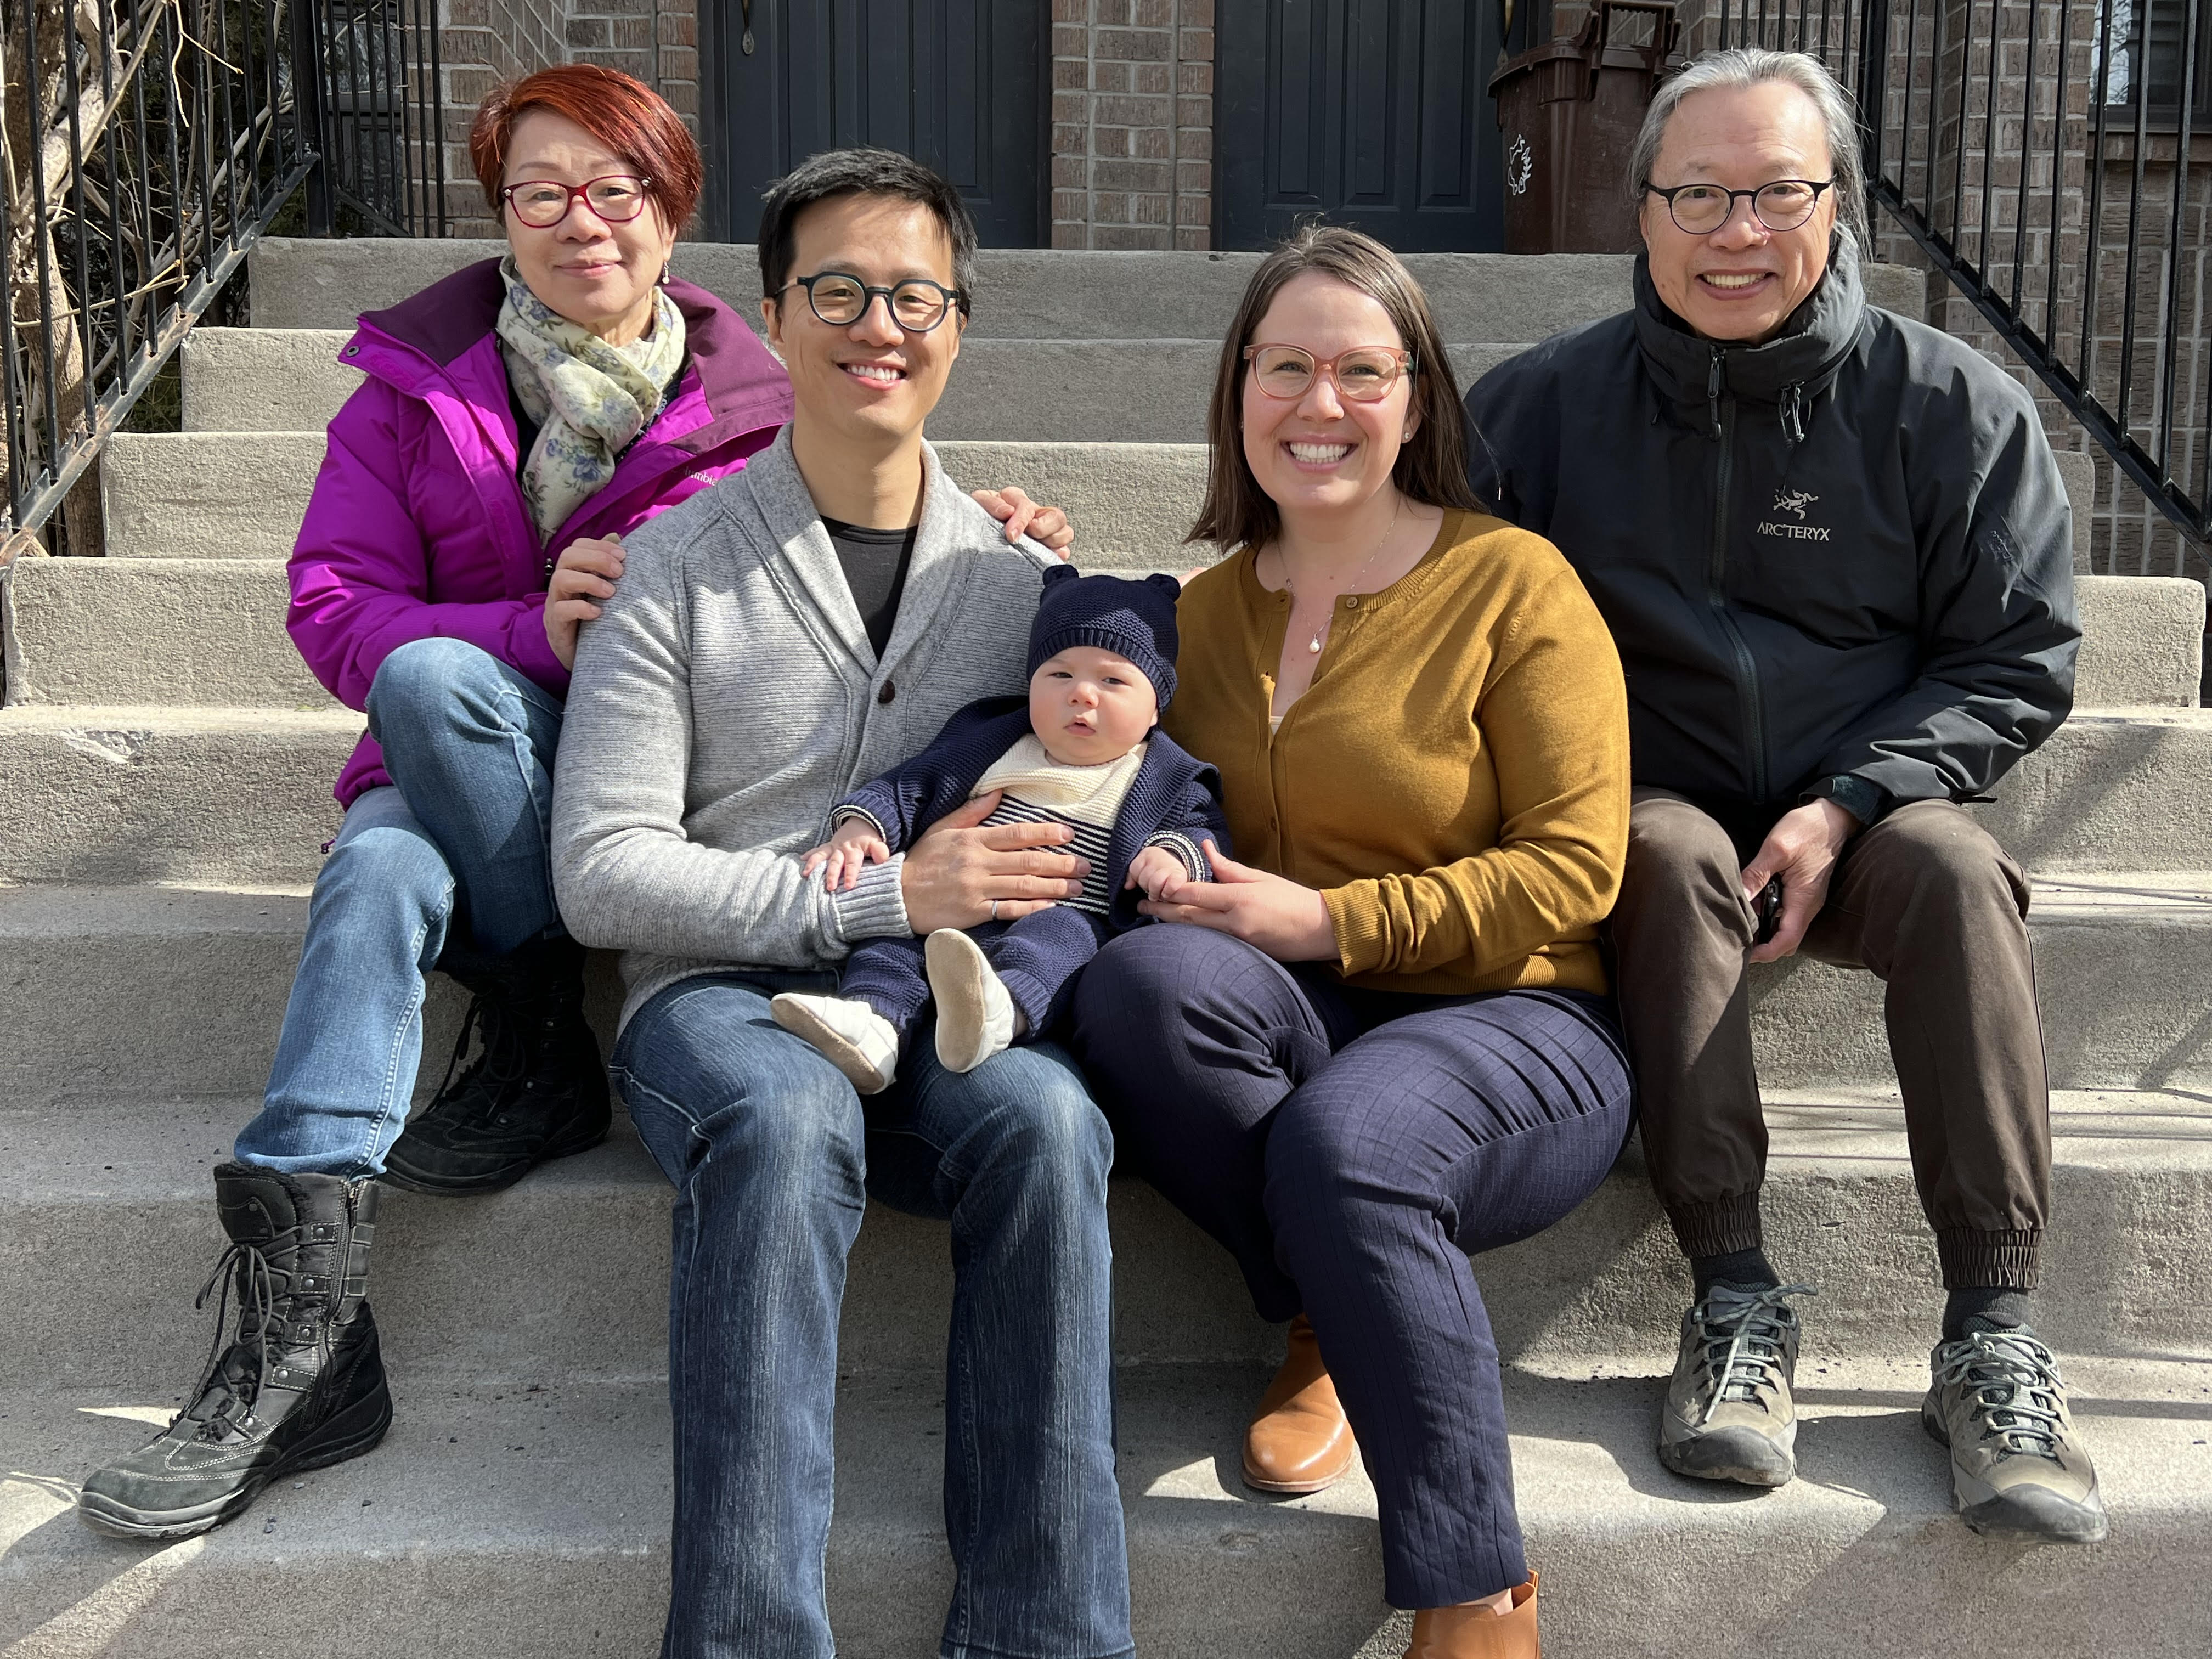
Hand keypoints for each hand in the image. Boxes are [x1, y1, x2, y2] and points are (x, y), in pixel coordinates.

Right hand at [545, 534, 623, 669]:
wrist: (582, 657)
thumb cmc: (594, 619)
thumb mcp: (603, 590)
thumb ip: (608, 565)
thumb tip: (617, 536)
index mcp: (574, 573)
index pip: (578, 546)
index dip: (599, 546)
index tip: (624, 555)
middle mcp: (562, 585)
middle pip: (567, 557)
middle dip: (595, 559)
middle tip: (619, 571)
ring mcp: (555, 604)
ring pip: (560, 579)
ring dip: (589, 581)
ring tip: (611, 592)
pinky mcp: (556, 625)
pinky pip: (560, 611)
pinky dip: (580, 608)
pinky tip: (598, 613)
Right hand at [802, 820, 891, 890]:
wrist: (861, 822)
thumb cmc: (869, 839)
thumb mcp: (877, 843)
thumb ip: (880, 851)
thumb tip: (881, 859)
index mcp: (855, 850)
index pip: (853, 863)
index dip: (850, 874)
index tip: (848, 886)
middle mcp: (842, 849)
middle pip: (835, 863)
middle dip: (831, 874)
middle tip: (829, 887)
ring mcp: (833, 847)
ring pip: (822, 856)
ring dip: (814, 865)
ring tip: (806, 874)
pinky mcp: (827, 847)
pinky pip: (817, 850)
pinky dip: (808, 855)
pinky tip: (800, 860)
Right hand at [899, 792, 1090, 931]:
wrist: (896, 895)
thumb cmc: (921, 860)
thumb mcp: (942, 829)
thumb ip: (972, 812)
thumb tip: (999, 791)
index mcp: (972, 840)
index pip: (1017, 833)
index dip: (1047, 833)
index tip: (1069, 835)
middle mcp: (977, 863)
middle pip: (1028, 861)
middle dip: (1061, 863)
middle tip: (1085, 866)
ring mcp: (976, 889)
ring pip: (1024, 885)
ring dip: (1055, 887)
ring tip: (1077, 888)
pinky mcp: (973, 913)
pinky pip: (1009, 910)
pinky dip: (1032, 908)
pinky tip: (1051, 906)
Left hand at [972, 485, 1073, 557]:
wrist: (974, 540)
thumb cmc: (978, 521)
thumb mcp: (978, 507)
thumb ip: (990, 504)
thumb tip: (1007, 511)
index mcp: (1016, 499)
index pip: (1026, 506)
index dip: (1021, 520)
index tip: (1011, 535)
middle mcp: (1035, 513)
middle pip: (1057, 516)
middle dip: (1044, 530)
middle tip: (1028, 539)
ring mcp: (1045, 530)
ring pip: (1066, 532)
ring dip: (1053, 542)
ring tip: (1036, 549)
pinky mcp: (1049, 547)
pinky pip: (1064, 550)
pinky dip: (1058, 555)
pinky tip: (1045, 558)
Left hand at [1137, 841, 1336, 961]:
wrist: (1320, 930)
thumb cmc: (1292, 899)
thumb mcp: (1261, 878)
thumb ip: (1229, 867)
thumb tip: (1205, 848)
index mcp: (1240, 898)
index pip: (1197, 895)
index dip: (1172, 891)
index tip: (1154, 887)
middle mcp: (1235, 922)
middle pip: (1189, 917)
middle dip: (1162, 910)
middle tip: (1140, 905)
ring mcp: (1237, 941)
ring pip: (1196, 933)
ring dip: (1172, 924)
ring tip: (1152, 916)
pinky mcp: (1242, 954)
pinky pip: (1210, 943)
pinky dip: (1192, 936)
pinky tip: (1179, 932)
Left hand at [1740, 799, 1858, 962]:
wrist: (1833, 816)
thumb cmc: (1808, 829)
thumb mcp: (1777, 848)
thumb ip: (1756, 874)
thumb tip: (1738, 897)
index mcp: (1804, 900)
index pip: (1787, 941)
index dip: (1765, 952)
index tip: (1744, 953)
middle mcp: (1808, 905)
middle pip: (1786, 940)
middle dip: (1763, 947)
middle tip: (1737, 940)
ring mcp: (1807, 899)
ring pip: (1786, 928)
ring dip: (1766, 931)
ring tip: (1741, 924)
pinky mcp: (1804, 891)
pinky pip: (1787, 914)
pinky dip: (1770, 916)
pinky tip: (1753, 905)